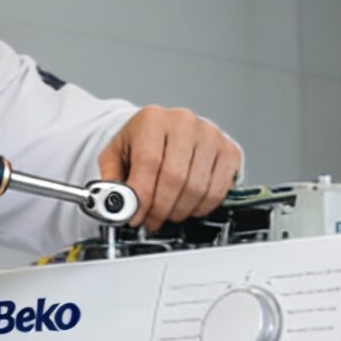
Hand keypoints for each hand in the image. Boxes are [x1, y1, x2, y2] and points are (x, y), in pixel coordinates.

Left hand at [98, 107, 239, 227]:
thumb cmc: (141, 143)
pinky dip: (201, 208)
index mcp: (153, 120)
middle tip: (151, 221)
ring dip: (179, 211)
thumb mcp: (115, 154)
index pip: (149, 163)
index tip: (135, 216)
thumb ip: (111, 178)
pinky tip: (187, 206)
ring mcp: (211, 135)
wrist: (166, 131)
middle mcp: (184, 123)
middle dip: (160, 209)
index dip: (142, 197)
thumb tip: (114, 204)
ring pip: (197, 189)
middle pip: (175, 179)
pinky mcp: (229, 150)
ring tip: (167, 213)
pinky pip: (218, 191)